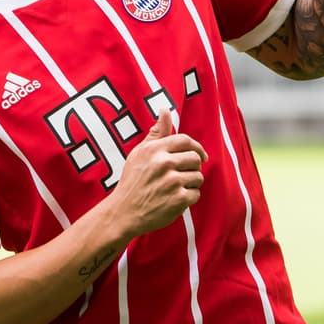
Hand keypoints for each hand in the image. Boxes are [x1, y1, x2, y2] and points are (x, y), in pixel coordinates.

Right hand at [107, 110, 207, 237]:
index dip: (196, 147)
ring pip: (198, 177)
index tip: (200, 155)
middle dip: (193, 167)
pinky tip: (176, 199)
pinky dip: (189, 198)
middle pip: (195, 158)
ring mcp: (172, 182)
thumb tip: (165, 110)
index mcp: (155, 150)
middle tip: (184, 174)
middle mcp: (164, 164)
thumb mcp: (140, 153)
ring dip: (192, 183)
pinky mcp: (178, 200)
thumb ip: (156, 133)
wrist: (123, 213)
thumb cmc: (132, 181)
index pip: (185, 140)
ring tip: (177, 187)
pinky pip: (196, 194)